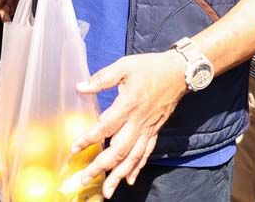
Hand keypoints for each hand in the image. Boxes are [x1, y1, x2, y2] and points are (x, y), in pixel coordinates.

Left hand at [69, 50, 186, 197]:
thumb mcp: (124, 66)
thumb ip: (102, 78)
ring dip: (118, 175)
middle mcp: (138, 122)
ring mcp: (148, 129)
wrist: (180, 72)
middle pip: (118, 150)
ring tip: (107, 192)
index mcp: (128, 104)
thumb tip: (80, 87)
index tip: (74, 149)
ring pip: (132, 157)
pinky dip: (137, 168)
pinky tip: (128, 180)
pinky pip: (145, 153)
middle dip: (101, 167)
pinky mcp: (155, 131)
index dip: (89, 139)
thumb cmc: (151, 67)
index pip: (105, 127)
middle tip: (85, 179)